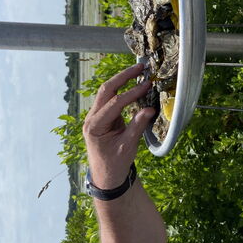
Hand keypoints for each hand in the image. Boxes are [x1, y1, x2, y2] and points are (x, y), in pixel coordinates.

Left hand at [83, 63, 154, 188]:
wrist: (106, 176)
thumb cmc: (115, 163)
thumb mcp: (127, 146)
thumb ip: (137, 126)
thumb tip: (150, 109)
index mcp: (95, 126)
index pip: (114, 103)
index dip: (132, 93)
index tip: (147, 85)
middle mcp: (92, 118)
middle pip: (106, 90)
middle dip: (123, 77)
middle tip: (140, 67)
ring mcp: (95, 116)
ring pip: (107, 91)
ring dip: (122, 80)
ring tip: (138, 70)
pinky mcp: (102, 116)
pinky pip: (111, 98)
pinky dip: (122, 88)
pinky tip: (133, 83)